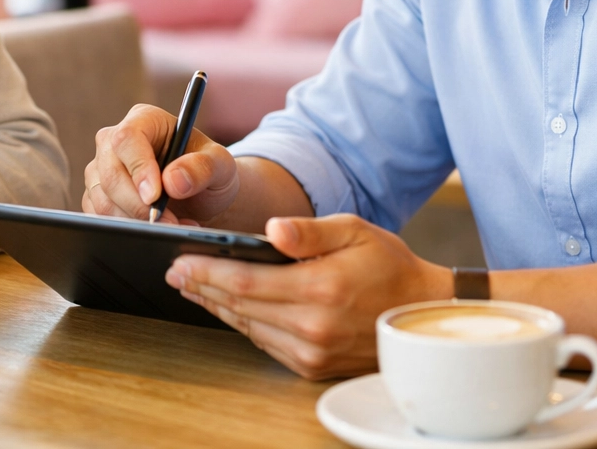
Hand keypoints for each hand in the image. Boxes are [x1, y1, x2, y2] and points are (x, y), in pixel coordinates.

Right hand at [82, 104, 239, 223]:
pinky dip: (126, 229)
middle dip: (139, 205)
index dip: (138, 168)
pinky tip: (154, 231)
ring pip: (102, 199)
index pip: (127, 138)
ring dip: (136, 221)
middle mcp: (115, 141)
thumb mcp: (220, 165)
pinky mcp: (96, 195)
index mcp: (144, 120)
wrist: (200, 197)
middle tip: (168, 223)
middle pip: (110, 173)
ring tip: (171, 225)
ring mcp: (101, 169)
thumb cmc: (207, 172)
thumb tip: (173, 180)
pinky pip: (99, 217)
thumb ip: (203, 167)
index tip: (155, 196)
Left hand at [167, 214, 452, 379]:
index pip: (245, 282)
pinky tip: (228, 307)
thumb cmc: (388, 265)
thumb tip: (273, 230)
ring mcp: (312, 351)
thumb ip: (310, 230)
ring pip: (248, 327)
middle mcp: (312, 326)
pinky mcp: (313, 366)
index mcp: (319, 288)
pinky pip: (265, 343)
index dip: (207, 272)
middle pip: (239, 306)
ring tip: (193, 287)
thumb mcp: (355, 231)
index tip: (180, 261)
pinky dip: (243, 323)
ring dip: (216, 306)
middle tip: (175, 272)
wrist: (422, 313)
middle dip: (203, 287)